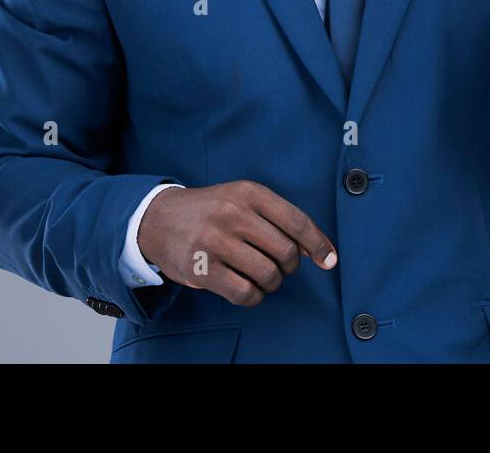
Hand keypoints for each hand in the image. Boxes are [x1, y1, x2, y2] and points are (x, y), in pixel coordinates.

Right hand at [137, 180, 337, 306]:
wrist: (158, 218)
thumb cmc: (211, 210)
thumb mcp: (242, 199)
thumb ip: (277, 218)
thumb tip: (316, 249)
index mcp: (248, 192)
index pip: (296, 220)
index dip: (318, 244)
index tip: (330, 260)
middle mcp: (232, 213)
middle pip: (285, 252)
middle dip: (289, 267)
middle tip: (280, 267)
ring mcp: (215, 241)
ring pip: (268, 275)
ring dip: (272, 283)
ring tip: (262, 278)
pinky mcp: (201, 269)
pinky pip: (245, 293)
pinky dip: (254, 296)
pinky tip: (247, 288)